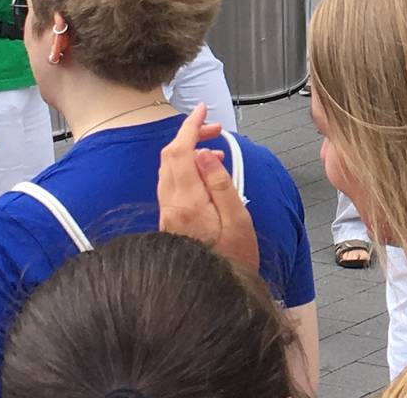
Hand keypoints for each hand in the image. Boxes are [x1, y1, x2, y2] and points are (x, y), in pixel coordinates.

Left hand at [155, 104, 259, 272]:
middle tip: (215, 127)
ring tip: (217, 149)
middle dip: (189, 134)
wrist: (211, 297)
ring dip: (187, 150)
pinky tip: (206, 173)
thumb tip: (205, 153)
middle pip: (169, 156)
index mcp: (187, 202)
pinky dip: (186, 167)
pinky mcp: (169, 220)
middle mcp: (171, 205)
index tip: (203, 110)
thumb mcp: (238, 220)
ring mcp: (167, 213)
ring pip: (168, 169)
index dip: (189, 126)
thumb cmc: (233, 261)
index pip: (179, 151)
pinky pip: (172, 183)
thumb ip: (221, 184)